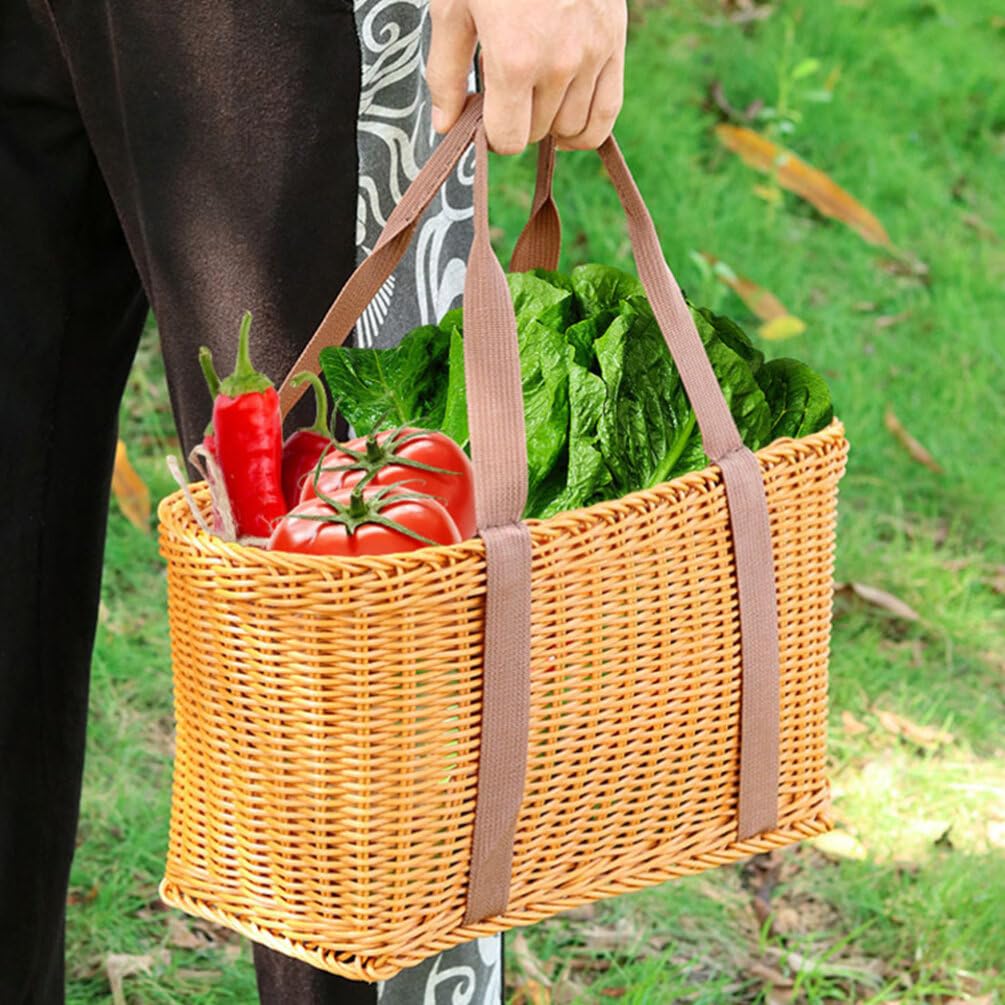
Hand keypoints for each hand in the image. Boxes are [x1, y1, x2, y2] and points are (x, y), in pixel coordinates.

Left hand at [426, 0, 626, 153]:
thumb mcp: (454, 7)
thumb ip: (446, 72)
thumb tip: (446, 127)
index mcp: (514, 60)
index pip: (508, 138)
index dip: (492, 134)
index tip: (485, 116)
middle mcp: (558, 64)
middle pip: (538, 133)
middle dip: (518, 121)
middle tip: (506, 92)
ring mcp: (592, 55)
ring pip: (572, 128)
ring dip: (550, 122)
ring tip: (535, 97)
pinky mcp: (614, 44)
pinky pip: (607, 113)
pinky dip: (586, 129)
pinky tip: (567, 123)